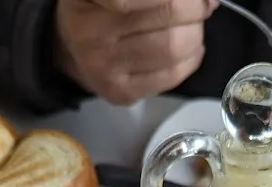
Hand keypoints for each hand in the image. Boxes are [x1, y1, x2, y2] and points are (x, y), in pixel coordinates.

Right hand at [55, 0, 215, 105]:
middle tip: (197, 8)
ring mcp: (104, 67)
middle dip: (195, 10)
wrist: (74, 48)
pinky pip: (170, 76)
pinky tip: (188, 48)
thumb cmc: (102, 5)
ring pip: (173, 48)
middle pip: (168, 15)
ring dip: (195, 34)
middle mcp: (91, 31)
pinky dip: (190, 59)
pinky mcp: (119, 92)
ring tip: (191, 27)